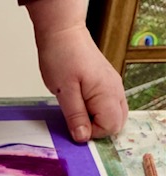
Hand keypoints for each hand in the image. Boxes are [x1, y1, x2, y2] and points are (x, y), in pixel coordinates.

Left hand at [36, 25, 127, 141]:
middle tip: (76, 119)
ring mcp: (112, 87)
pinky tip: (80, 104)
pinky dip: (94, 112)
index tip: (75, 125)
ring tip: (76, 109)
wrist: (63, 35)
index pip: (111, 126)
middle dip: (96, 128)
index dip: (92, 132)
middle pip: (116, 123)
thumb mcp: (65, 92)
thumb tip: (83, 137)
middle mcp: (115, 90)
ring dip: (95, 120)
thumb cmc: (62, 57)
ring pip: (112, 115)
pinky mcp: (105, 85)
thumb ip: (76, 116)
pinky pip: (106, 106)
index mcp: (108, 93)